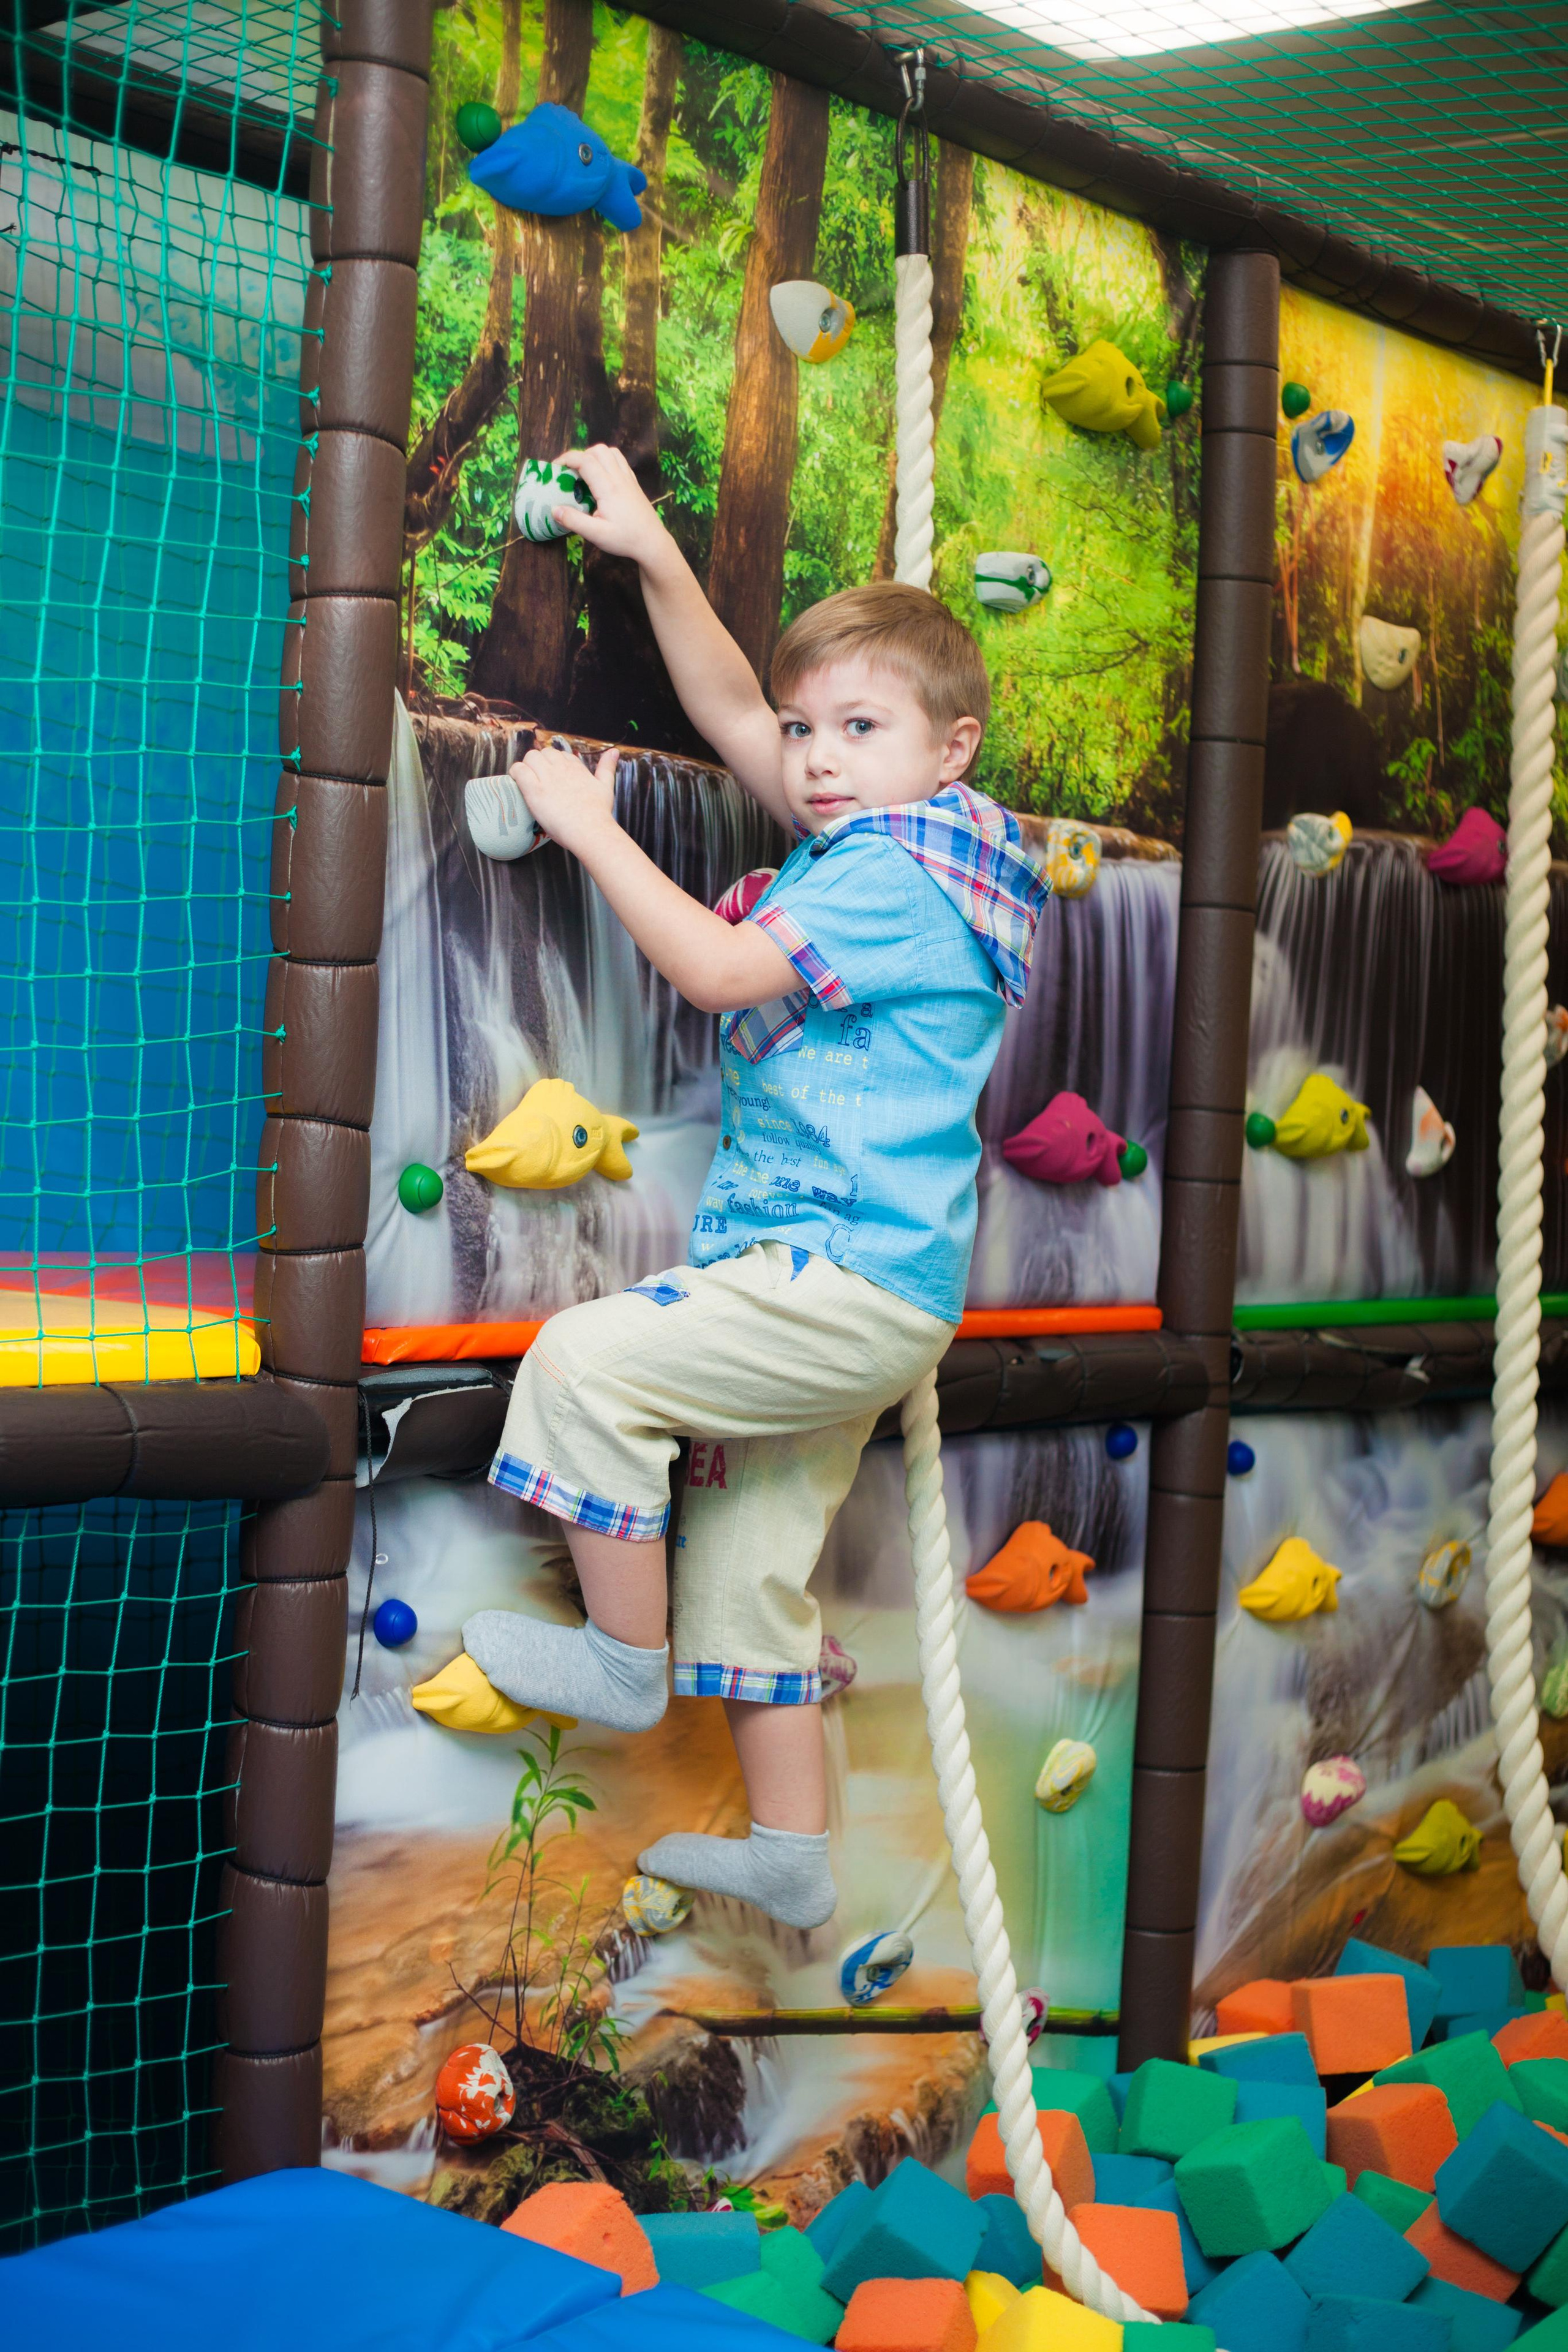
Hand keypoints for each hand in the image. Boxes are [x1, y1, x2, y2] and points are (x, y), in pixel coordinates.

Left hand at [511, 742, 618, 859]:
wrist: (590, 830)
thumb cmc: (598, 814)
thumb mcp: (606, 786)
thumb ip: (607, 767)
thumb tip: (614, 751)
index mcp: (576, 768)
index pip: (561, 755)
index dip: (555, 766)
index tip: (554, 779)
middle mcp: (561, 768)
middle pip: (544, 753)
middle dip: (540, 763)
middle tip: (538, 781)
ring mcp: (547, 778)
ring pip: (530, 757)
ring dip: (527, 766)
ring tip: (527, 782)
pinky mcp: (535, 790)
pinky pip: (519, 770)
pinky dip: (515, 773)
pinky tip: (517, 782)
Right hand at [551, 443, 670, 569]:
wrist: (652, 542)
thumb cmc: (625, 539)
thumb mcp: (596, 534)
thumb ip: (574, 521)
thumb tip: (554, 509)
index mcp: (608, 488)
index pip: (585, 461)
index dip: (567, 459)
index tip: (555, 468)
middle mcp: (619, 478)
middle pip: (598, 450)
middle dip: (580, 455)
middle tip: (570, 472)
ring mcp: (628, 479)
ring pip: (611, 452)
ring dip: (595, 456)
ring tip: (585, 472)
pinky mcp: (634, 483)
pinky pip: (620, 461)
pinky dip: (607, 461)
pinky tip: (602, 477)